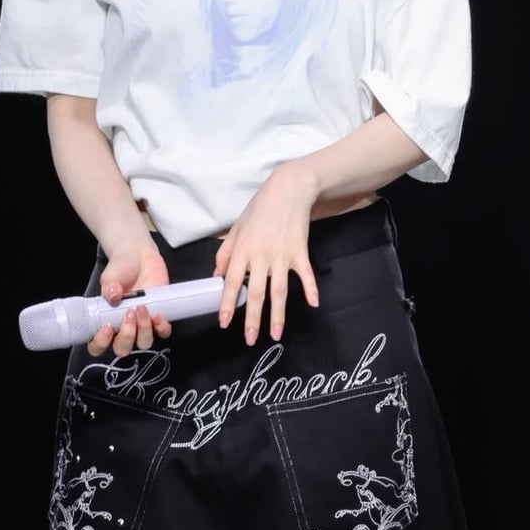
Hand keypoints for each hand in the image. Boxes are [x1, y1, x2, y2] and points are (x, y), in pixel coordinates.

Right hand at [87, 241, 172, 359]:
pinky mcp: (158, 320)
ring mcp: (142, 326)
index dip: (101, 343)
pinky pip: (162, 333)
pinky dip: (161, 327)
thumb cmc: (120, 269)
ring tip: (143, 308)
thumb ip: (109, 286)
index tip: (107, 327)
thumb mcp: (110, 276)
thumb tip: (113, 296)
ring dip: (144, 330)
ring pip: (143, 343)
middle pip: (122, 349)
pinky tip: (158, 314)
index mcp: (104, 322)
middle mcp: (122, 328)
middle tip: (129, 313)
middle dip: (126, 336)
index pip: (98, 345)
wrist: (139, 257)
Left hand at [214, 162, 318, 345]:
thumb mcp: (236, 228)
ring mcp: (282, 255)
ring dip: (278, 314)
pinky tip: (313, 303)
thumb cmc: (259, 209)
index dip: (227, 303)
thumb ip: (225, 253)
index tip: (224, 322)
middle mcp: (261, 256)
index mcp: (242, 250)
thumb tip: (216, 276)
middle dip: (253, 318)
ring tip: (276, 334)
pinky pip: (305, 274)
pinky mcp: (300, 251)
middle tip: (250, 339)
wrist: (288, 190)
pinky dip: (310, 288)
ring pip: (279, 290)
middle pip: (256, 292)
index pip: (231, 282)